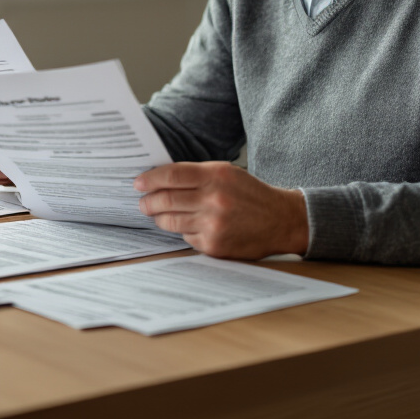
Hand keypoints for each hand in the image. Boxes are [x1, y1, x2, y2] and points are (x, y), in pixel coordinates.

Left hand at [134, 161, 308, 259]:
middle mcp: (214, 199)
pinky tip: (188, 226)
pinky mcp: (214, 245)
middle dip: (148, 201)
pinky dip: (183, 231)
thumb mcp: (227, 173)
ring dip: (159, 217)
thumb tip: (160, 179)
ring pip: (171, 221)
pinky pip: (186, 237)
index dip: (150, 179)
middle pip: (166, 199)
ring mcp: (213, 224)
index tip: (138, 183)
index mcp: (216, 175)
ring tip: (157, 213)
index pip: (172, 175)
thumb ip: (196, 174)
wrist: (281, 220)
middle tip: (143, 202)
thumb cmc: (250, 194)